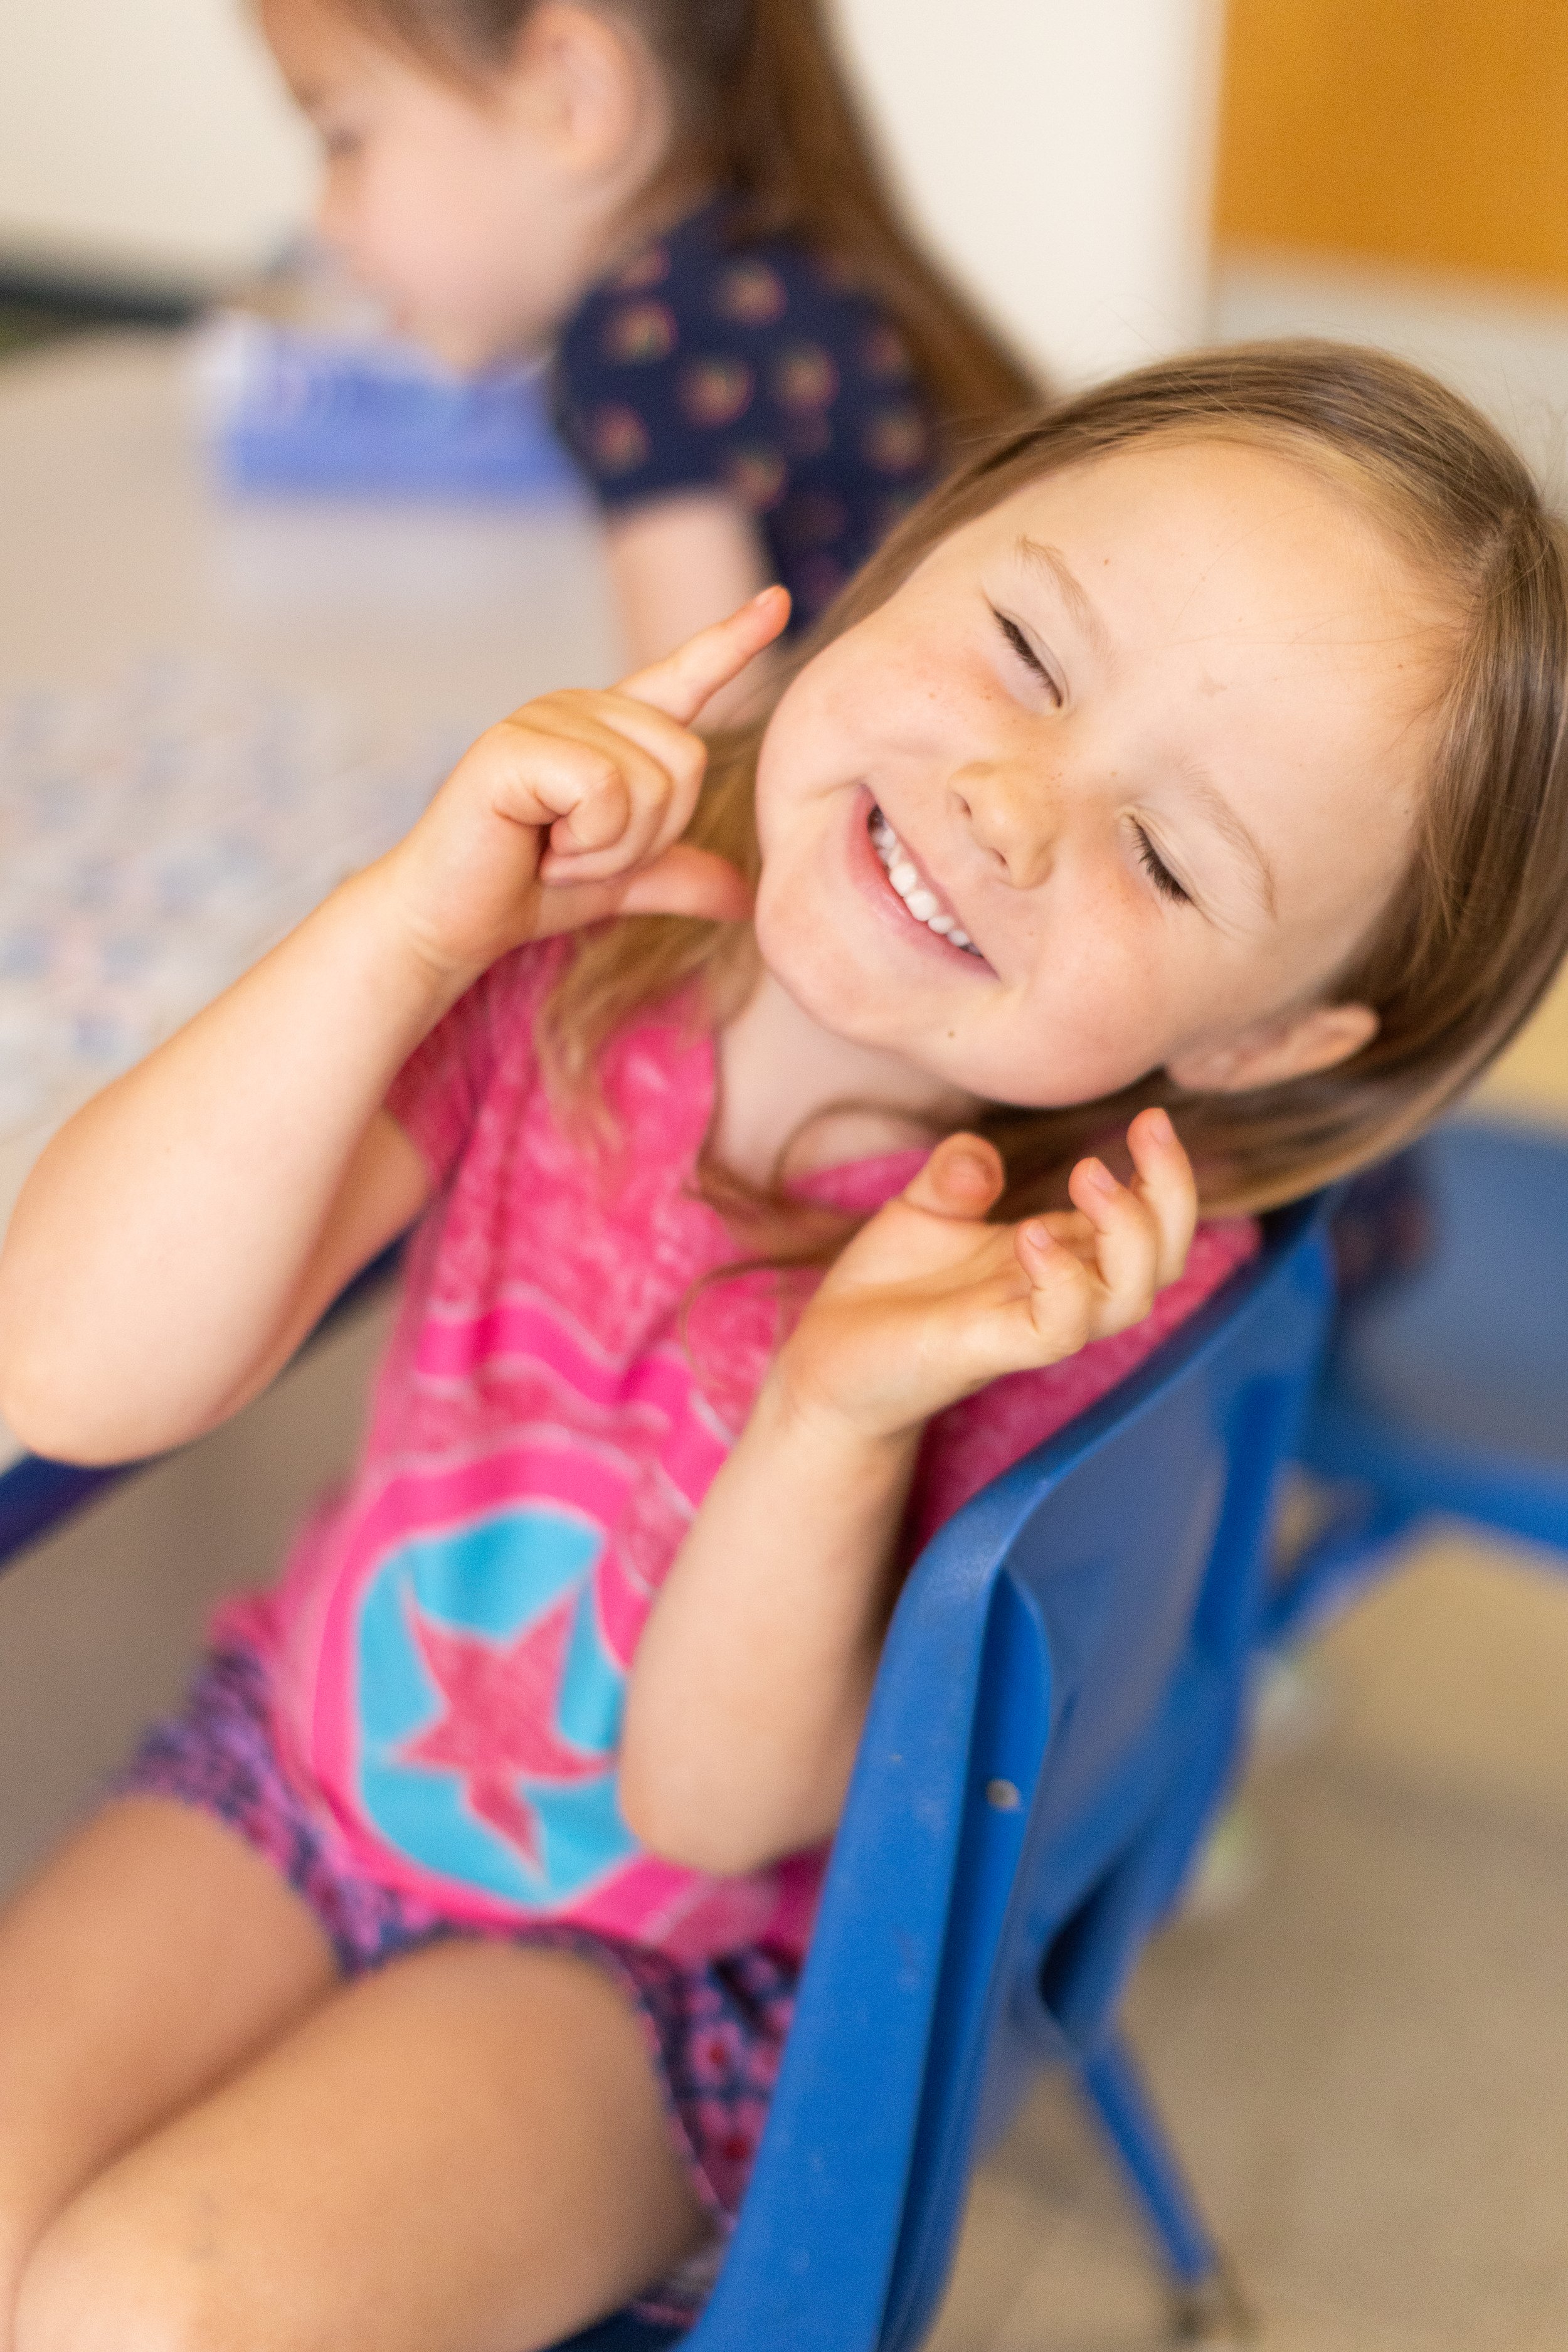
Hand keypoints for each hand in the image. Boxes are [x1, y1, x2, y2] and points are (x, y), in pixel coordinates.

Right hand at [374, 586, 789, 986]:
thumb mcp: (620, 882)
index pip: (683, 675)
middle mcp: (580, 706)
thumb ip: (676, 874)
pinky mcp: (513, 745)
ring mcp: (544, 716)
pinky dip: (586, 844)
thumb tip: (743, 899)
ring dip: (613, 848)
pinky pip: (604, 792)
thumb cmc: (525, 890)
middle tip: (582, 853)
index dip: (732, 640)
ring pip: (649, 782)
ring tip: (556, 851)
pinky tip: (540, 848)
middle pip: (688, 760)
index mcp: (610, 728)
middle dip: (649, 836)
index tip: (778, 601)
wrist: (450, 922)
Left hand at [773, 1110, 1197, 1443]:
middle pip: (1162, 1260)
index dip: (1165, 1174)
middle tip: (1148, 1128)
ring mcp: (1029, 1325)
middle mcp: (1060, 1293)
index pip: (1148, 1225)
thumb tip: (982, 1161)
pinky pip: (1058, 1328)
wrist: (826, 1360)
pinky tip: (1032, 1235)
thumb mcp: (924, 1211)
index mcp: (1060, 1255)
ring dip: (1128, 1232)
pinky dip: (1061, 1280)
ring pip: (1128, 1298)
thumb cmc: (887, 1293)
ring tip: (1089, 1173)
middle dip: (1172, 1192)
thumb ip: (957, 1174)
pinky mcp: (990, 1350)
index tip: (1154, 1117)